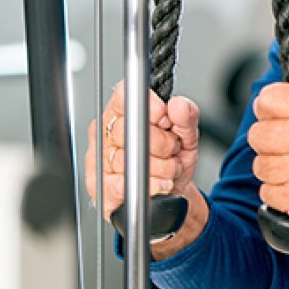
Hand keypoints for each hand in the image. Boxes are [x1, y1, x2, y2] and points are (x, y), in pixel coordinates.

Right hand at [84, 81, 200, 222]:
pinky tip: (160, 183)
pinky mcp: (102, 189)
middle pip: (128, 131)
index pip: (122, 97)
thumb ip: (186, 117)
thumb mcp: (187, 135)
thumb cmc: (173, 158)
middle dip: (161, 143)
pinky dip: (149, 185)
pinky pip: (122, 186)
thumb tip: (178, 105)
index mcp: (123, 114)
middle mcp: (107, 135)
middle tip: (172, 149)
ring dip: (160, 167)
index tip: (162, 114)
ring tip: (169, 168)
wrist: (172, 191)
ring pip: (128, 160)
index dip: (144, 104)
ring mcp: (101, 161)